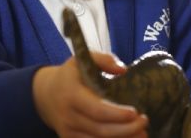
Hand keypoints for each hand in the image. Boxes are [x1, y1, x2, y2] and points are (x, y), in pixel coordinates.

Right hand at [33, 53, 147, 137]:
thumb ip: (103, 59)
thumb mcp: (81, 60)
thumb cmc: (69, 76)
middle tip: (144, 122)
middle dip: (126, 129)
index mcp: (71, 95)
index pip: (96, 109)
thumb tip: (122, 69)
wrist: (45, 95)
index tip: (135, 112)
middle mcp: (69, 117)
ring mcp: (68, 132)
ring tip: (142, 133)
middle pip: (100, 130)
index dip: (116, 114)